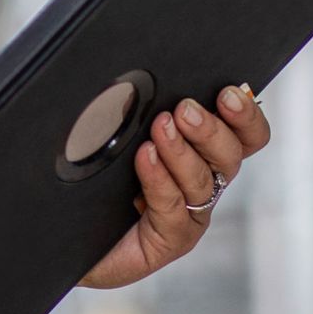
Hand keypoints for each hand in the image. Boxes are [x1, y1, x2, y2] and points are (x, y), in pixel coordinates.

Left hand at [77, 83, 271, 289]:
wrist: (67, 233)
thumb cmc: (93, 178)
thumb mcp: (117, 132)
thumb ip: (137, 108)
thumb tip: (139, 73)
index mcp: (199, 154)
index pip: (242, 135)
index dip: (245, 115)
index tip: (229, 93)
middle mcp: (200, 183)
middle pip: (230, 156)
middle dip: (211, 130)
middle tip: (186, 110)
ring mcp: (187, 214)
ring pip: (202, 181)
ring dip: (181, 151)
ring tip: (161, 127)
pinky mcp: (168, 240)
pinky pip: (172, 208)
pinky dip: (160, 179)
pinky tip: (145, 159)